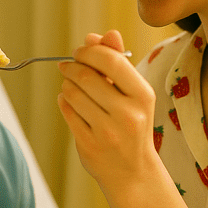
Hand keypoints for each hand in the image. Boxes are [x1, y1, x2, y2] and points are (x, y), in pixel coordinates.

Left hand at [58, 30, 159, 191]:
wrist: (133, 172)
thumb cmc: (132, 126)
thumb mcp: (134, 95)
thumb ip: (117, 62)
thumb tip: (100, 35)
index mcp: (143, 96)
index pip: (111, 60)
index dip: (89, 51)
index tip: (80, 51)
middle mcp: (128, 114)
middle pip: (87, 76)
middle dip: (72, 67)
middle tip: (67, 66)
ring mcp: (107, 131)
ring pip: (73, 94)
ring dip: (67, 84)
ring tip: (71, 86)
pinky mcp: (89, 145)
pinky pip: (67, 113)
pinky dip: (64, 102)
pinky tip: (69, 102)